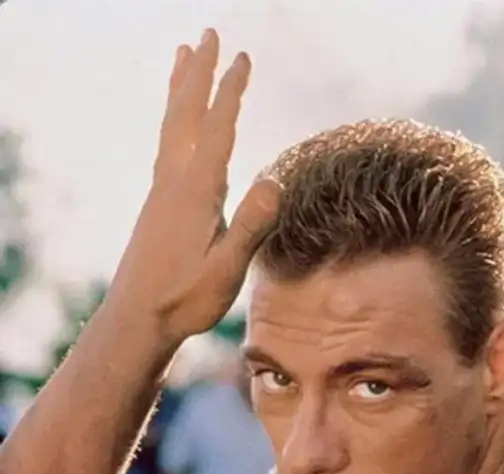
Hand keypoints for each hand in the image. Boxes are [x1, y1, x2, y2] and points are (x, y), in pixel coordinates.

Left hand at [107, 29, 280, 345]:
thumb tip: (274, 180)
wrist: (137, 319)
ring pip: (172, 126)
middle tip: (208, 33)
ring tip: (183, 56)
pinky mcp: (157, 205)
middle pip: (187, 114)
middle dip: (199, 73)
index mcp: (195, 193)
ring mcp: (161, 192)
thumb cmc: (185, 300)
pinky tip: (179, 126)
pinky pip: (168, 146)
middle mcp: (173, 183)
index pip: (217, 131)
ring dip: (181, 88)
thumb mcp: (225, 270)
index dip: (230, 93)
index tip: (241, 57)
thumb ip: (250, 227)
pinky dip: (176, 121)